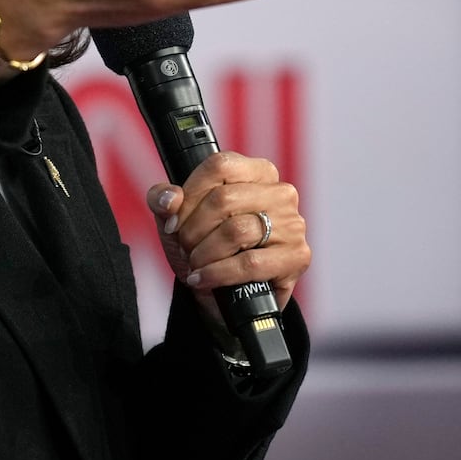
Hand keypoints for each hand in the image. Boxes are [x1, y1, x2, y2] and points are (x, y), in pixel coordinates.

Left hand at [146, 151, 309, 313]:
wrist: (223, 293)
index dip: (189, 195)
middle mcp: (280, 192)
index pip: (219, 166)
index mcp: (256, 171)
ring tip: (195, 263)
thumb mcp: (176, 218)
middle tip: (184, 246)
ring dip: (204, 253)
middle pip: (224, 200)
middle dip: (193, 230)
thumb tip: (169, 199)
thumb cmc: (205, 246)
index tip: (174, 221)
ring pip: (237, 231)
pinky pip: (250, 263)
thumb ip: (163, 199)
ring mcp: (292, 224)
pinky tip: (204, 278)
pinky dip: (219, 273)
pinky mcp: (297, 256)